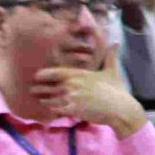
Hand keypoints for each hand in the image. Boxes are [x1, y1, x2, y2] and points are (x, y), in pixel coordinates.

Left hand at [32, 63, 147, 134]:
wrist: (121, 109)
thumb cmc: (117, 90)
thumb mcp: (113, 71)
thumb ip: (110, 56)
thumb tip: (116, 43)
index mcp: (79, 74)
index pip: (54, 73)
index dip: (42, 75)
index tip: (37, 77)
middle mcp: (73, 85)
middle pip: (48, 87)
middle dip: (39, 89)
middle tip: (32, 90)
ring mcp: (72, 98)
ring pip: (50, 99)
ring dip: (44, 100)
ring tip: (39, 100)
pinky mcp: (73, 110)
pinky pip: (56, 110)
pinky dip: (51, 110)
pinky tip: (49, 109)